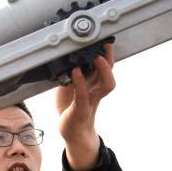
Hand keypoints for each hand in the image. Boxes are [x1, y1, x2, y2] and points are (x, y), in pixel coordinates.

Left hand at [55, 43, 115, 170]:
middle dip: (110, 58)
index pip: (105, 67)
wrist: (71, 131)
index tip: (104, 39)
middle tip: (105, 44)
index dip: (107, 54)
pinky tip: (75, 72)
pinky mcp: (81, 109)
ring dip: (103, 70)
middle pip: (110, 73)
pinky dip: (80, 82)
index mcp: (94, 84)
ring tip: (96, 56)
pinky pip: (83, 94)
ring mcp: (91, 100)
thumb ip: (67, 73)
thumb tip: (62, 56)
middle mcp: (96, 91)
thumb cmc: (70, 107)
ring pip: (106, 84)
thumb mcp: (67, 87)